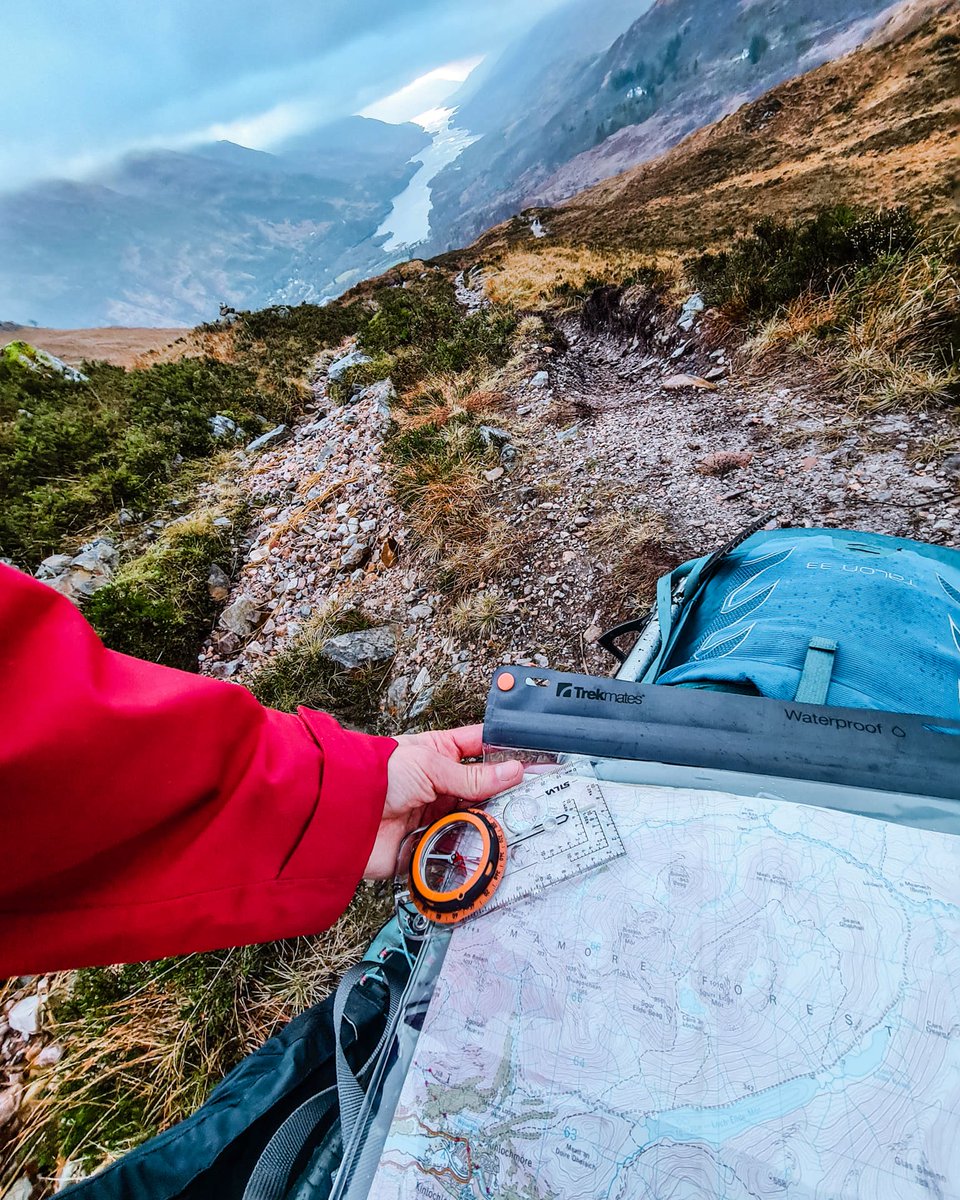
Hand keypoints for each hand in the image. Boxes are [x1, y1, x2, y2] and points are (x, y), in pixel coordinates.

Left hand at [363, 724, 522, 878]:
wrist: (340, 816)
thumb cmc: (375, 776)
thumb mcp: (430, 766)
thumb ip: (473, 776)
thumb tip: (513, 771)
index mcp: (441, 754)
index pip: (483, 748)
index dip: (508, 753)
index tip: (536, 760)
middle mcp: (442, 785)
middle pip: (486, 789)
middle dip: (507, 793)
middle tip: (535, 797)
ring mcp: (437, 815)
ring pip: (478, 820)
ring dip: (493, 823)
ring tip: (516, 823)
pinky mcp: (430, 844)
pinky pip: (460, 848)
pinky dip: (475, 849)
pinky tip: (492, 848)